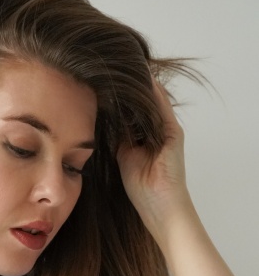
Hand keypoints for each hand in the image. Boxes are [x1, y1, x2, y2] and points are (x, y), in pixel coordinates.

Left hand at [116, 76, 192, 234]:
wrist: (161, 207)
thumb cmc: (142, 189)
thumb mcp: (123, 157)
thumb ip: (118, 139)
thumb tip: (102, 121)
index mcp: (146, 136)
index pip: (133, 110)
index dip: (119, 98)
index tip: (101, 83)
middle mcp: (158, 130)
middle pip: (142, 102)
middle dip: (127, 88)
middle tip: (108, 69)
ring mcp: (167, 129)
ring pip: (151, 101)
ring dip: (138, 86)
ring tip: (121, 68)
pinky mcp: (173, 133)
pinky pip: (161, 108)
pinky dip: (150, 93)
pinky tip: (139, 79)